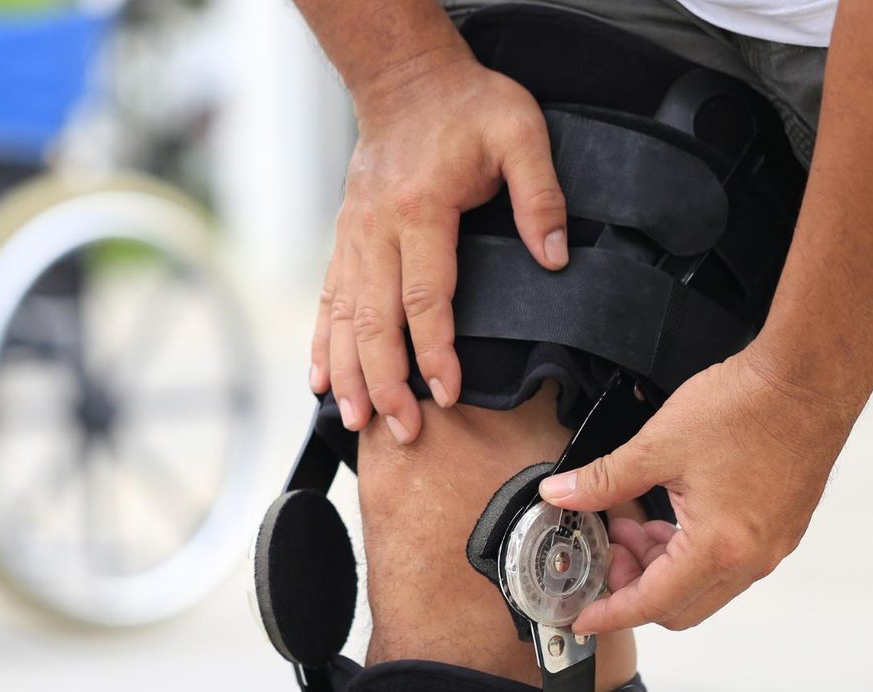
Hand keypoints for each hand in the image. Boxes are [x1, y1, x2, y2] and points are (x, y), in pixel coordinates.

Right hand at [312, 55, 567, 444]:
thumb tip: (552, 258)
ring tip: (356, 420)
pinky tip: (320, 382)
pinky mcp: (344, 241)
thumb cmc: (466, 106)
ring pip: (343, 319)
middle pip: (375, 323)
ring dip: (348, 375)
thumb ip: (540, 196)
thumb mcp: (521, 134)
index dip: (435, 353)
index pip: (425, 299)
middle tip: (400, 429)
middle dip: (385, 383)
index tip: (447, 394)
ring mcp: (354, 238)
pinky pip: (327, 301)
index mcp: (421, 211)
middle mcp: (377, 231)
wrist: (405, 80)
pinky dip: (321, 345)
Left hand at [537, 347, 868, 632]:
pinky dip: (690, 555)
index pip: (651, 604)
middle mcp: (751, 559)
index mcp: (717, 548)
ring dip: (662, 570)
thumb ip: (603, 481)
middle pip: (680, 607)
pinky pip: (729, 564)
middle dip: (633, 589)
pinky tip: (669, 518)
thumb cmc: (745, 407)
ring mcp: (772, 546)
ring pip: (704, 587)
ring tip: (634, 527)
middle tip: (608, 554)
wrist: (810, 378)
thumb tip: (561, 495)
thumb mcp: (657, 446)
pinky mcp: (782, 529)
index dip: (610, 614)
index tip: (581, 617)